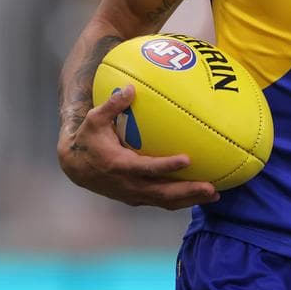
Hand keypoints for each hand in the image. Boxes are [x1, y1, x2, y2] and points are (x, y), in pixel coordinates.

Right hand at [57, 84, 218, 208]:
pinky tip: (199, 194)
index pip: (147, 168)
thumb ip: (113, 104)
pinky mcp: (137, 198)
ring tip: (214, 195)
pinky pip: (161, 201)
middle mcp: (128, 185)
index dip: (167, 166)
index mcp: (119, 165)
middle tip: (211, 188)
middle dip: (187, 191)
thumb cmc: (88, 139)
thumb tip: (131, 88)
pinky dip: (181, 200)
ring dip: (189, 199)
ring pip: (165, 201)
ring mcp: (133, 194)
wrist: (75, 167)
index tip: (188, 160)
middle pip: (162, 193)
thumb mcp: (95, 119)